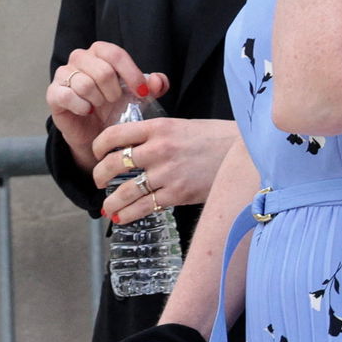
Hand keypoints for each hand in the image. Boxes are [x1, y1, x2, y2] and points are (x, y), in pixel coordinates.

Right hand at [45, 41, 165, 173]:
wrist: (95, 133)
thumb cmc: (115, 107)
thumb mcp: (138, 96)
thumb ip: (153, 86)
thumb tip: (158, 81)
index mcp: (100, 51)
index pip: (116, 54)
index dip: (132, 74)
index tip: (142, 93)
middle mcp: (80, 57)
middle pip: (102, 70)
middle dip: (114, 92)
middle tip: (115, 102)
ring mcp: (63, 74)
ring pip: (85, 83)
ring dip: (98, 100)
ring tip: (101, 106)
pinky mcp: (53, 93)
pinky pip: (67, 96)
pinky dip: (82, 106)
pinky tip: (88, 111)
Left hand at [94, 117, 239, 224]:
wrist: (244, 152)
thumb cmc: (215, 138)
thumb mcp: (182, 125)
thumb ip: (158, 134)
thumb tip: (135, 148)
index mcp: (159, 127)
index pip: (114, 134)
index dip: (98, 146)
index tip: (97, 154)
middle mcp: (158, 149)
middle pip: (113, 163)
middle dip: (99, 175)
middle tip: (99, 181)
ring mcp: (166, 173)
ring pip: (125, 191)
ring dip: (111, 201)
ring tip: (108, 205)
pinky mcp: (176, 194)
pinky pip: (143, 207)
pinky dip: (128, 214)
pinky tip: (121, 216)